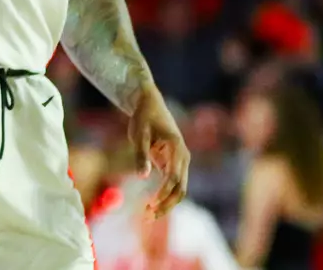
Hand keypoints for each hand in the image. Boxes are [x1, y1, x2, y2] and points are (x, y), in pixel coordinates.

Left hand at [129, 92, 189, 217]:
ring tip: (147, 216)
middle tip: (147, 217)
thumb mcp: (139, 134)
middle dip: (166, 205)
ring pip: (178, 190)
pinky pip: (172, 185)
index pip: (174, 178)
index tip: (149, 205)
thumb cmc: (144, 117)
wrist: (150, 104)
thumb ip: (141, 155)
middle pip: (181, 189)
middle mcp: (183, 157)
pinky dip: (163, 197)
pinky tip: (149, 207)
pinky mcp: (173, 165)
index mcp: (177, 148)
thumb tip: (142, 176)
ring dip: (165, 204)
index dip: (163, 194)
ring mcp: (180, 162)